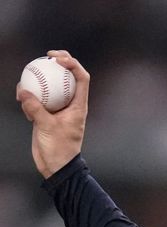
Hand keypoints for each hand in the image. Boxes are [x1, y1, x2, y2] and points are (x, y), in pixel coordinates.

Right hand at [16, 50, 89, 178]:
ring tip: (26, 81)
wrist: (56, 166)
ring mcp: (58, 109)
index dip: (73, 64)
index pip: (82, 78)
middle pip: (68, 77)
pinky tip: (21, 99)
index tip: (58, 59)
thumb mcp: (47, 127)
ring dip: (39, 81)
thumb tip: (23, 91)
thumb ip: (36, 108)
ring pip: (50, 87)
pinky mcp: (46, 115)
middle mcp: (70, 104)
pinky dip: (29, 97)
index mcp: (79, 105)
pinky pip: (37, 99)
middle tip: (46, 56)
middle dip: (59, 63)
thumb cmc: (59, 149)